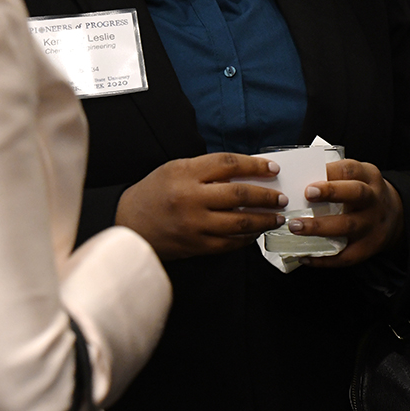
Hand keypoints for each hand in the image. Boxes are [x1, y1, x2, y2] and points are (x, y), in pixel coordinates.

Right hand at [115, 153, 287, 259]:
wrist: (129, 223)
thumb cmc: (154, 191)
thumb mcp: (176, 169)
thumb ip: (208, 169)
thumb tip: (246, 173)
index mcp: (186, 173)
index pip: (229, 164)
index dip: (255, 165)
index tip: (272, 169)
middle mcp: (191, 198)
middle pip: (239, 195)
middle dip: (266, 196)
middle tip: (281, 198)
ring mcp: (194, 225)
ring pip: (239, 223)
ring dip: (263, 220)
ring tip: (276, 217)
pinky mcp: (196, 246)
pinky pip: (229, 243)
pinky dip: (246, 238)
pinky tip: (256, 233)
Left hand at [287, 159, 403, 266]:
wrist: (395, 216)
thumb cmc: (366, 193)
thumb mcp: (359, 177)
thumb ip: (335, 176)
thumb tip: (297, 179)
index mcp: (368, 177)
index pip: (351, 170)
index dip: (331, 173)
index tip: (311, 178)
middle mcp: (373, 200)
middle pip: (356, 193)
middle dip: (331, 192)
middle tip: (306, 194)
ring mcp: (372, 225)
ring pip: (348, 225)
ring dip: (320, 227)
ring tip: (296, 227)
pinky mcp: (369, 247)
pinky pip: (347, 256)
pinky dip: (325, 259)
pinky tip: (306, 256)